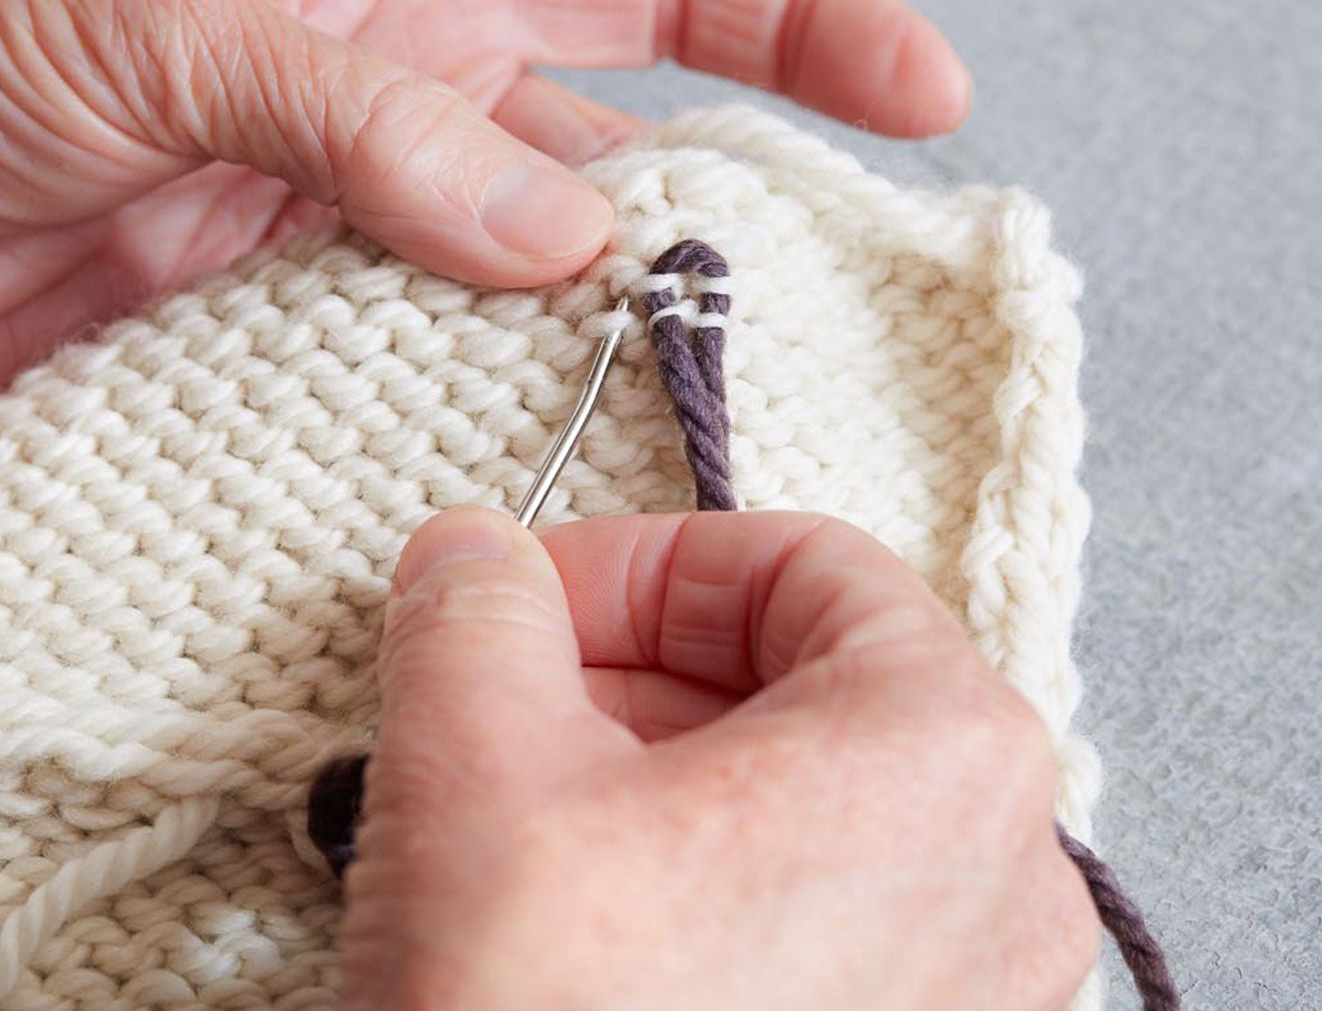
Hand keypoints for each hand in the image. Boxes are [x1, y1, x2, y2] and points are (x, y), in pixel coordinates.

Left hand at [0, 0, 970, 382]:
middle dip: (722, 230)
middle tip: (795, 326)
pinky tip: (545, 474)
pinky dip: (503, 427)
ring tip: (686, 424)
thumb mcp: (174, 27)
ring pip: (550, 298)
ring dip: (611, 353)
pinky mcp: (318, 347)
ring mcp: (380, 242)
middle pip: (631, 163)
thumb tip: (560, 234)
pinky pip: (448, 384)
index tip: (922, 90)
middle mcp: (424, 114)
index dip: (806, 21)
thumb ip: (375, 118)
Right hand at [341, 507, 1097, 1009]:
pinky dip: (679, 868)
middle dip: (623, 665)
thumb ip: (478, 610)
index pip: (800, 564)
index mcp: (944, 749)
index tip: (531, 595)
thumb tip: (473, 554)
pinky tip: (564, 904)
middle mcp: (996, 870)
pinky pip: (795, 903)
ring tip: (506, 800)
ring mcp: (962, 985)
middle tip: (496, 692)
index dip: (645, 562)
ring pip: (787, 793)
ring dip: (636, 765)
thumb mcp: (473, 766)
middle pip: (795, 676)